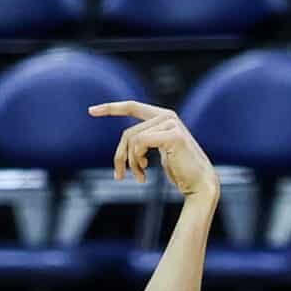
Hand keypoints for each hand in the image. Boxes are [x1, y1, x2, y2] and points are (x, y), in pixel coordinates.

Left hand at [91, 101, 216, 199]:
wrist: (199, 184)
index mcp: (163, 117)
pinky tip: (145, 172)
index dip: (112, 108)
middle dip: (120, 156)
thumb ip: (147, 141)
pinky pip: (140, 143)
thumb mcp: (159, 152)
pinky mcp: (173, 135)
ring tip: (139, 177)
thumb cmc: (180, 171)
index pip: (133, 107)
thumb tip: (128, 142)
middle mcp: (167, 116)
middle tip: (119, 176)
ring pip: (132, 139)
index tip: (91, 111)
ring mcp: (171, 124)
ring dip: (131, 163)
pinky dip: (137, 160)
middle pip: (127, 133)